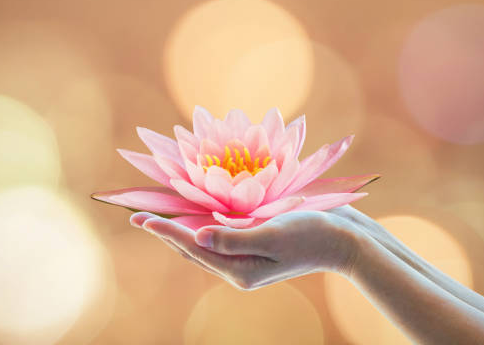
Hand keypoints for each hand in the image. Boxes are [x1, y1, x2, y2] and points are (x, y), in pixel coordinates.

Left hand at [131, 208, 360, 289]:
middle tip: (138, 216)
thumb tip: (198, 236)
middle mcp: (239, 265)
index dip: (165, 231)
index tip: (140, 218)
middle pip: (193, 248)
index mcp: (240, 268)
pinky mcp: (256, 243)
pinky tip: (196, 214)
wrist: (345, 240)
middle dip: (166, 231)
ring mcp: (248, 255)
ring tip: (159, 217)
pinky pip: (220, 236)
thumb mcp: (273, 235)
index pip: (193, 247)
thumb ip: (234, 238)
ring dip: (181, 228)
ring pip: (204, 242)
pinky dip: (203, 224)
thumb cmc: (312, 234)